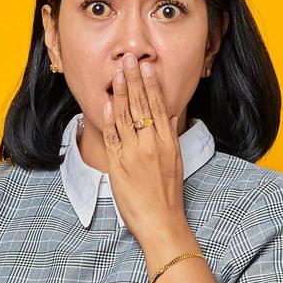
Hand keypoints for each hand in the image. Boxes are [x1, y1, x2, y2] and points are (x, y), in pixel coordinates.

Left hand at [101, 53, 185, 239]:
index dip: (152, 84)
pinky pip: (113, 137)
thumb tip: (171, 114)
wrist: (162, 223)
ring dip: (120, 92)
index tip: (147, 66)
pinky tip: (107, 102)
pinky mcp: (119, 165)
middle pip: (141, 106)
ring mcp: (134, 154)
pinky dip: (109, 119)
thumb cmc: (168, 196)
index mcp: (167, 143)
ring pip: (126, 117)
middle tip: (129, 58)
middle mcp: (151, 145)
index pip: (158, 106)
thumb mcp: (176, 162)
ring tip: (117, 72)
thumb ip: (171, 136)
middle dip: (134, 80)